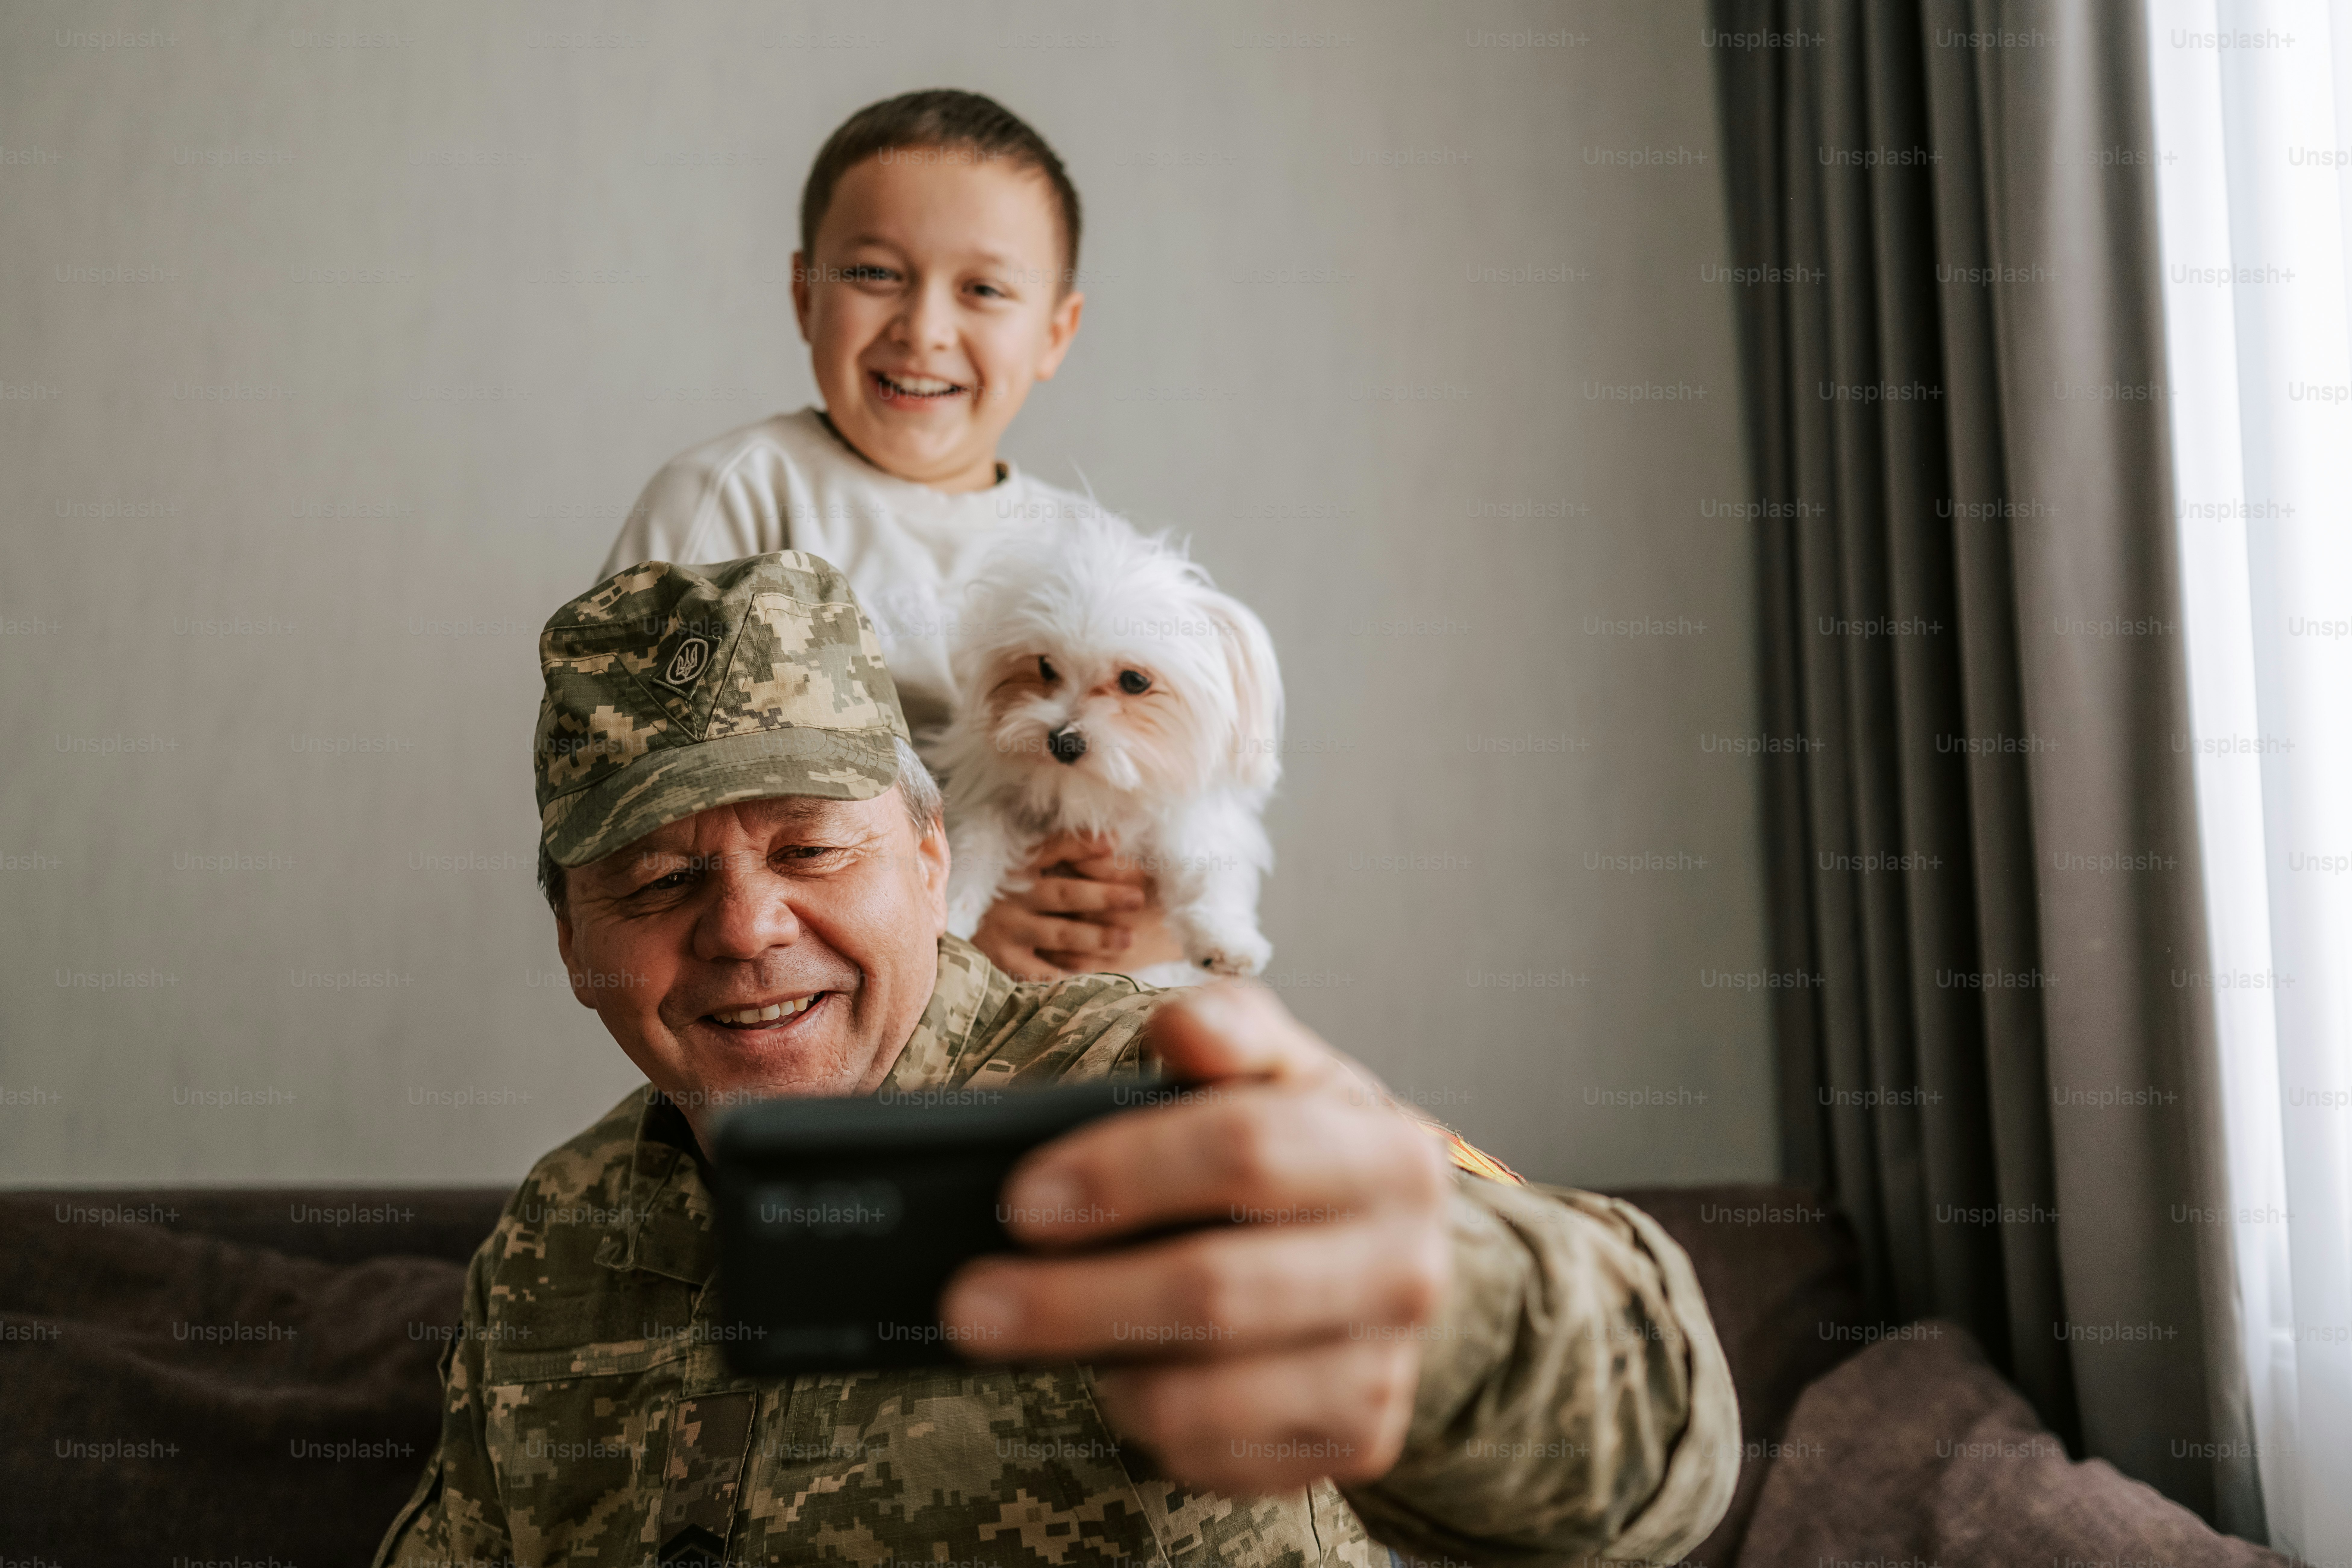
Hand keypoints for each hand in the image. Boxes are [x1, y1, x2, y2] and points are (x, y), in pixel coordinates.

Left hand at [938, 983, 1454, 1492]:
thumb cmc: (1302, 1150)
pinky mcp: (1353, 1444)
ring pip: (1206, 1394)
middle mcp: (1406, 1267)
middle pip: (1216, 1289)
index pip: (1248, 1151)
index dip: (1125, 1174)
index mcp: (1389, 1154)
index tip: (1022, 1200)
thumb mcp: (1278, 1071)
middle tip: (969, 1303)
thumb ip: (1227, 1031)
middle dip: (1071, 1301)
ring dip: (1095, 1369)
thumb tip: (1181, 1027)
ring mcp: (1382, 1368)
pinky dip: (1145, 1426)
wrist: (1387, 1253)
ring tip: (1032, 1338)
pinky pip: (1215, 1456)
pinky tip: (1122, 1378)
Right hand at [969, 833, 1184, 978]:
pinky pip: (1043, 971)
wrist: (956, 929)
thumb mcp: (1025, 864)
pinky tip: (1095, 974)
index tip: (1116, 846)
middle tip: (1137, 898)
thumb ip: (1065, 848)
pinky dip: (1069, 973)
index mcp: (1018, 866)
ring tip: (1127, 939)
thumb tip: (1112, 840)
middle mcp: (1012, 896)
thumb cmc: (1005, 893)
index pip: (1055, 850)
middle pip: (1064, 893)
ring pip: (1060, 933)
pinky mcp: (1004, 962)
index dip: (1084, 848)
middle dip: (1103, 897)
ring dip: (1097, 936)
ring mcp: (1007, 930)